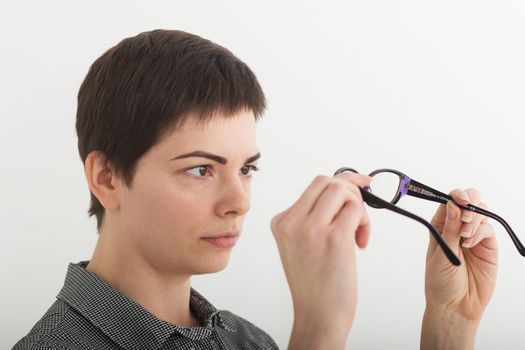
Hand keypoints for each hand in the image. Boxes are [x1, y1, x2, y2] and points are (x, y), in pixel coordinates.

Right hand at [271, 172, 370, 349]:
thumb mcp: (301, 244)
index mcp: (282, 222)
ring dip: (358, 207)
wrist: (318, 315)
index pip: (314, 186)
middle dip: (351, 192)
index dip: (342, 182)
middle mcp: (292, 223)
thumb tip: (343, 189)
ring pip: (342, 191)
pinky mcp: (334, 238)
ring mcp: (311, 229)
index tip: (358, 183)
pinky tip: (360, 242)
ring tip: (357, 231)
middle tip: (358, 213)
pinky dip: (364, 222)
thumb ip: (314, 217)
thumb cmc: (315, 283)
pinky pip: (355, 210)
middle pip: (327, 182)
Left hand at [421, 188, 497, 349]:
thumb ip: (449, 229)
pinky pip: (488, 229)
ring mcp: (474, 236)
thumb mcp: (441, 253)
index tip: (458, 199)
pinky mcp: (488, 246)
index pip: (448, 202)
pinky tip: (470, 243)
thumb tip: (452, 204)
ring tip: (465, 236)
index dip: (454, 196)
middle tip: (466, 215)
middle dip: (469, 202)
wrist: (455, 306)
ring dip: (475, 218)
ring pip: (481, 212)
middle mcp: (458, 228)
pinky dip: (481, 231)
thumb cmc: (441, 282)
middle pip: (468, 202)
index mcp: (440, 226)